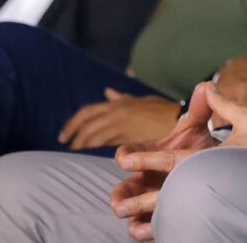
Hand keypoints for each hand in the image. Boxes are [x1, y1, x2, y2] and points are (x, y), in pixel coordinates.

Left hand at [60, 90, 181, 150]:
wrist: (181, 121)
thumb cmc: (165, 112)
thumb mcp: (143, 100)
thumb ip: (123, 98)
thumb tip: (108, 92)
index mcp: (119, 104)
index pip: (88, 112)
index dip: (73, 123)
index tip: (64, 134)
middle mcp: (117, 112)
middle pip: (86, 124)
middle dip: (73, 134)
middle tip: (65, 144)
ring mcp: (122, 124)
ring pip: (93, 135)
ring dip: (82, 144)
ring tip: (75, 152)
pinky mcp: (129, 137)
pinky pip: (105, 143)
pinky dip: (95, 148)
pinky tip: (91, 154)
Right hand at [109, 87, 221, 239]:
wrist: (215, 167)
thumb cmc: (201, 146)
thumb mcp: (198, 129)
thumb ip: (200, 109)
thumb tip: (205, 86)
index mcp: (151, 153)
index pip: (132, 151)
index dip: (127, 154)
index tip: (125, 158)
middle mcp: (148, 175)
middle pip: (128, 184)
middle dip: (121, 192)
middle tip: (117, 201)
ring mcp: (153, 195)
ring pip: (133, 205)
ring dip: (128, 210)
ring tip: (124, 215)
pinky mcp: (161, 212)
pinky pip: (148, 223)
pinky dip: (142, 227)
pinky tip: (139, 229)